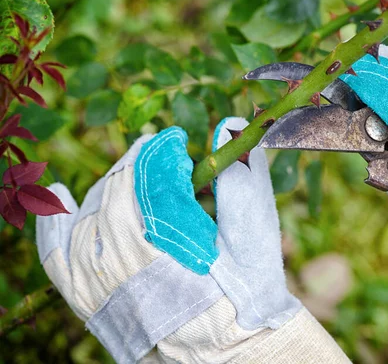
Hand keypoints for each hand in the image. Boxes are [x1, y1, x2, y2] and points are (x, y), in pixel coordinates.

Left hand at [36, 119, 324, 362]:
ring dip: (101, 190)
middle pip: (111, 203)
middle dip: (131, 169)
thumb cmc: (250, 293)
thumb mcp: (256, 238)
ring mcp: (106, 293)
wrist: (232, 350)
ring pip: (84, 226)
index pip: (147, 189)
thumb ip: (242, 181)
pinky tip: (57, 197)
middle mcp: (131, 275)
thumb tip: (226, 124)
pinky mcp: (94, 306)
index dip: (155, 157)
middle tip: (150, 152)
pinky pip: (58, 261)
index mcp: (176, 255)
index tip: (169, 140)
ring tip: (122, 173)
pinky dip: (54, 227)